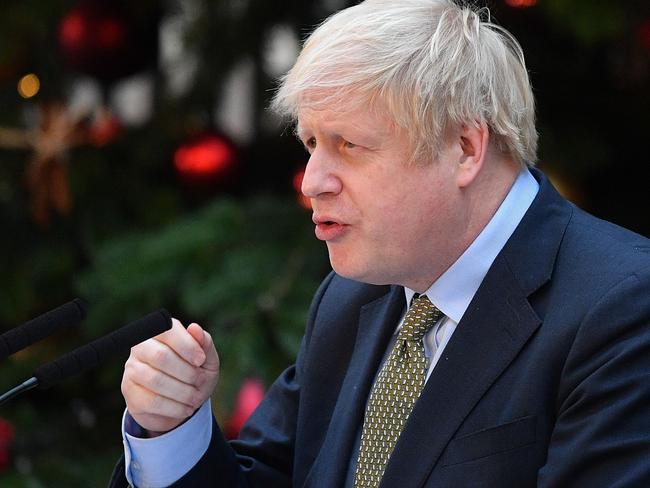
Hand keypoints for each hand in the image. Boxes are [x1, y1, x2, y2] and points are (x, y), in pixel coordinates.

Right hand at [121, 318, 219, 435]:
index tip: (201, 360)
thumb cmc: (194, 374)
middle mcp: (141, 347)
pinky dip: (175, 407)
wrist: (180, 405)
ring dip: (183, 392)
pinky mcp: (130, 393)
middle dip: (187, 372)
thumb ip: (204, 343)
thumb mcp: (207, 360)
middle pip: (160, 356)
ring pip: (155, 380)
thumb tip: (195, 328)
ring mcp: (132, 370)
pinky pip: (152, 401)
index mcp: (160, 332)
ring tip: (196, 398)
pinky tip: (186, 409)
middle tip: (201, 381)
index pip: (167, 331)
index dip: (187, 345)